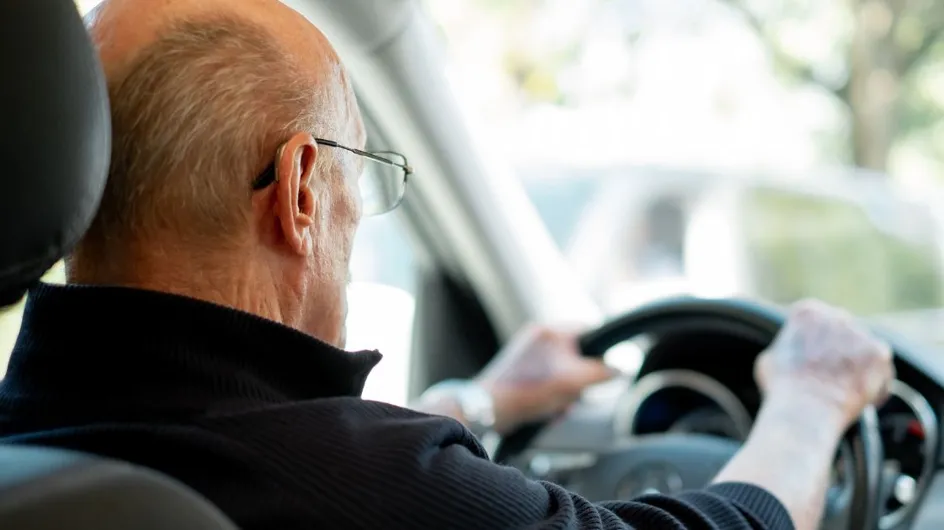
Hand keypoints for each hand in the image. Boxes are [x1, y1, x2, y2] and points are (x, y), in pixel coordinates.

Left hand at [475, 324, 616, 433]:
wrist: (490, 410)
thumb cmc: (526, 392)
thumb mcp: (573, 382)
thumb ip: (601, 373)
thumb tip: (619, 369)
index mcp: (550, 331)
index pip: (589, 331)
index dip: (601, 351)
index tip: (605, 369)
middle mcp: (537, 338)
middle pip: (577, 357)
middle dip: (579, 381)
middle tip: (572, 394)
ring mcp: (527, 355)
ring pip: (563, 374)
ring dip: (565, 393)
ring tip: (555, 405)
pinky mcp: (521, 373)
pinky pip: (548, 384)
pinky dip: (551, 398)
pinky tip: (546, 411)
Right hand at [755, 299, 894, 426]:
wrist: (806, 409)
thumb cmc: (783, 387)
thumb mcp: (771, 358)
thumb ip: (789, 347)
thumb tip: (793, 353)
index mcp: (807, 313)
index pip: (816, 323)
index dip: (813, 344)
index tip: (813, 360)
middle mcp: (836, 316)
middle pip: (842, 333)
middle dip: (839, 353)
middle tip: (830, 377)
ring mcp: (860, 333)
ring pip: (862, 351)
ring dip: (857, 368)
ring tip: (842, 391)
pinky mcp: (879, 354)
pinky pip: (881, 370)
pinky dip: (875, 386)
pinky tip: (859, 399)